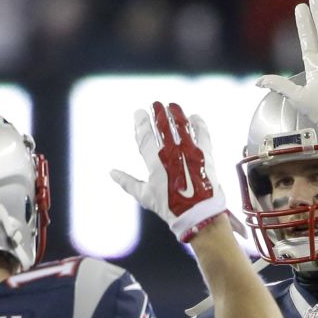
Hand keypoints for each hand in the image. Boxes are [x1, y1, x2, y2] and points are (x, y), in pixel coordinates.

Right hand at [111, 102, 225, 241]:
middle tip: (155, 104)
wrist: (198, 214)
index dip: (141, 123)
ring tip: (172, 106)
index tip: (138, 112)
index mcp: (155, 162)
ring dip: (176, 114)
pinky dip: (198, 124)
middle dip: (158, 113)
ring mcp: (190, 151)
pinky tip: (194, 117)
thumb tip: (111, 173)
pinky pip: (202, 133)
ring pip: (182, 126)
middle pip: (164, 126)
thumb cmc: (170, 207)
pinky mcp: (206, 154)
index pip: (145, 136)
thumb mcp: (145, 196)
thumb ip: (128, 182)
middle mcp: (172, 153)